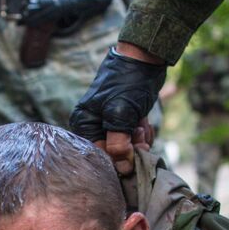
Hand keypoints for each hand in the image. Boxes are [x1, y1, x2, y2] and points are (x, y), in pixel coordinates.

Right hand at [70, 46, 166, 165]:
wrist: (144, 59)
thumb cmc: (127, 83)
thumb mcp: (120, 114)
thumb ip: (118, 144)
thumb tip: (122, 169)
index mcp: (84, 124)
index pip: (98, 157)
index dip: (118, 159)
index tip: (134, 151)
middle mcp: (93, 127)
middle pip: (113, 154)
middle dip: (130, 147)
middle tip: (139, 132)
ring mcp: (109, 125)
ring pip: (126, 149)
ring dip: (138, 140)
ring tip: (141, 123)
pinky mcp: (124, 123)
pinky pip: (133, 140)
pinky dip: (142, 135)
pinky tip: (143, 122)